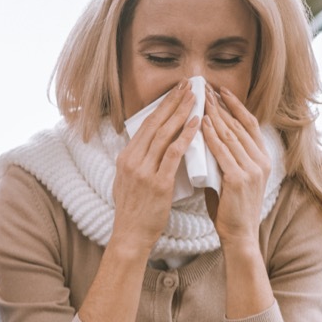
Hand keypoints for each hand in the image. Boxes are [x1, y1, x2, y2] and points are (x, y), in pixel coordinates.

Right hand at [109, 80, 200, 255]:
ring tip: (196, 98)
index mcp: (125, 159)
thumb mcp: (126, 182)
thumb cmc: (133, 212)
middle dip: (172, 102)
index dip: (161, 107)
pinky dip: (186, 137)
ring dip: (181, 113)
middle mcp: (132, 161)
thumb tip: (147, 148)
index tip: (175, 92)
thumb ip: (137, 163)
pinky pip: (173, 154)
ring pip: (164, 135)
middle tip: (188, 85)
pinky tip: (197, 124)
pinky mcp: (158, 183)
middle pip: (155, 124)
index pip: (145, 125)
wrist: (130, 235)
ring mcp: (143, 171)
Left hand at [201, 87, 269, 250]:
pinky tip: (202, 123)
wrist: (239, 236)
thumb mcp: (230, 178)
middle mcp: (261, 160)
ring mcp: (252, 169)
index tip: (220, 90)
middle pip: (239, 124)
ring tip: (200, 98)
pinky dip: (212, 135)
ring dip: (215, 114)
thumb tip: (204, 141)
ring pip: (231, 134)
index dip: (235, 105)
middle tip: (205, 87)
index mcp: (261, 158)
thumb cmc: (230, 209)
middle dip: (221, 105)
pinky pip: (223, 152)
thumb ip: (223, 160)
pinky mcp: (239, 179)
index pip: (248, 124)